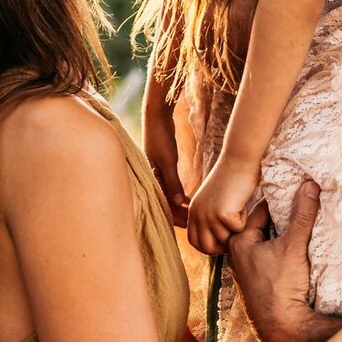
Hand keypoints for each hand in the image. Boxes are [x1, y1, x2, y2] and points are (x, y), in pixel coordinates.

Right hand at [143, 73, 188, 228]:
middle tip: (192, 223)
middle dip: (177, 214)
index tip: (187, 224)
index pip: (161, 204)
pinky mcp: (160, 168)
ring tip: (191, 214)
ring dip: (178, 206)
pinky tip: (189, 200)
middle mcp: (150, 178)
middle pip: (164, 203)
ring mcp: (155, 173)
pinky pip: (168, 187)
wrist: (156, 118)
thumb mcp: (168, 160)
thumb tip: (179, 203)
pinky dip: (177, 194)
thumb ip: (173, 182)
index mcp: (149, 179)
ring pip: (167, 196)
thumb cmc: (160, 137)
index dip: (173, 216)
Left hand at [187, 155, 260, 254]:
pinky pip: (238, 229)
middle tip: (234, 235)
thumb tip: (217, 242)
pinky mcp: (222, 214)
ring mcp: (208, 215)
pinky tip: (242, 203)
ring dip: (236, 229)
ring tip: (238, 209)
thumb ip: (209, 218)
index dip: (208, 247)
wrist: (238, 160)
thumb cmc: (231, 178)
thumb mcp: (212, 200)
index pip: (194, 242)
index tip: (222, 244)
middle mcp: (197, 214)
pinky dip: (245, 219)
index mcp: (193, 211)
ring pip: (225, 239)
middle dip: (223, 247)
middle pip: (207, 247)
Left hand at [227, 182, 322, 341]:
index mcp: (238, 242)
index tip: (297, 190)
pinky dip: (281, 249)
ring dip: (282, 234)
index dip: (281, 199)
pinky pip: (269, 256)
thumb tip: (310, 184)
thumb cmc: (282, 286)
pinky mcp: (258, 282)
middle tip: (302, 204)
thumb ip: (302, 215)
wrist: (283, 327)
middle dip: (281, 216)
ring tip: (303, 224)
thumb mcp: (294, 246)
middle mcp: (237, 254)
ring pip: (266, 241)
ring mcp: (247, 269)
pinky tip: (297, 248)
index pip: (261, 209)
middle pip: (263, 225)